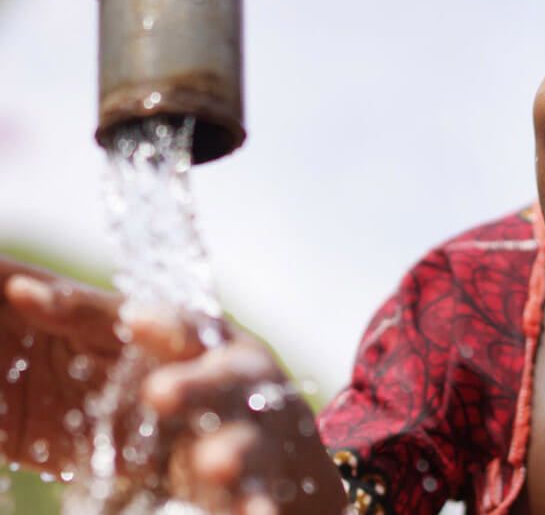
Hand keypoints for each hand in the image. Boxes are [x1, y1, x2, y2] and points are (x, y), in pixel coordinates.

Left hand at [1, 257, 347, 512]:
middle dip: (196, 385)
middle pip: (225, 376)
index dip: (158, 323)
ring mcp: (261, 432)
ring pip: (248, 438)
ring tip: (213, 464)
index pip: (180, 325)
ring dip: (231, 450)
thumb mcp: (156, 354)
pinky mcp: (270, 482)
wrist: (281, 453)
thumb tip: (18, 288)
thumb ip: (92, 323)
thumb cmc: (202, 391)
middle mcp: (242, 380)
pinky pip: (264, 494)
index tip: (131, 319)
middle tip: (158, 395)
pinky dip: (256, 505)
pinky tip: (249, 513)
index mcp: (209, 340)